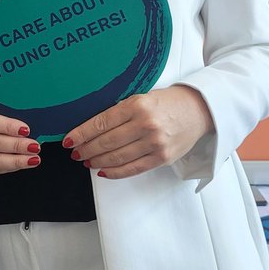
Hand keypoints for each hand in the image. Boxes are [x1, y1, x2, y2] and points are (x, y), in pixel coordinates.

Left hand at [63, 85, 213, 179]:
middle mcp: (145, 124)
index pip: (101, 122)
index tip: (69, 140)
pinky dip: (114, 172)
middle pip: (106, 142)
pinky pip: (132, 169)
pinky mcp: (162, 158)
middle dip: (86, 149)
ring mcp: (154, 143)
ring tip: (87, 161)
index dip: (81, 133)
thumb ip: (121, 111)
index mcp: (137, 105)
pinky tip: (103, 171)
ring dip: (97, 161)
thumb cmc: (169, 102)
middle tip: (75, 152)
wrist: (199, 110)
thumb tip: (93, 128)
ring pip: (117, 158)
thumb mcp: (142, 97)